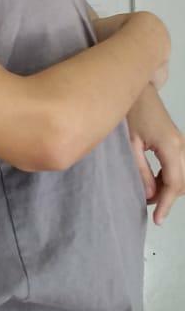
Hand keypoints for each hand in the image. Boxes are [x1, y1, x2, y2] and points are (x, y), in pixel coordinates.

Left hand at [127, 84, 184, 223]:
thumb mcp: (130, 144)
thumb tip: (149, 194)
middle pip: (182, 183)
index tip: (158, 220)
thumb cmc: (131, 112)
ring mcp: (182, 142)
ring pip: (184, 176)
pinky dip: (171, 178)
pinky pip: (181, 166)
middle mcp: (181, 145)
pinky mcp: (178, 141)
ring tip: (149, 194)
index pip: (174, 184)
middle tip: (148, 206)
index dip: (166, 204)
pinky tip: (155, 181)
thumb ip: (140, 170)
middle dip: (167, 198)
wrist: (139, 89)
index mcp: (170, 146)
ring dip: (169, 188)